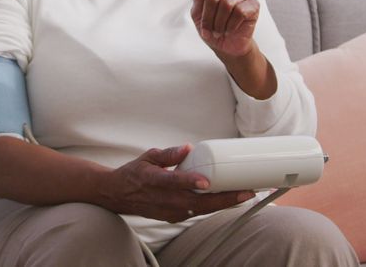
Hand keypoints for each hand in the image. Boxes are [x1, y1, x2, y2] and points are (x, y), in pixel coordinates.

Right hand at [98, 144, 255, 222]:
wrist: (120, 195)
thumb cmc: (137, 173)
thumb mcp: (149, 157)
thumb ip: (169, 153)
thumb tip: (188, 147)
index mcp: (153, 180)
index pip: (173, 182)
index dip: (189, 182)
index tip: (206, 182)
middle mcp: (163, 199)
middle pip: (196, 202)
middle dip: (223, 198)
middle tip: (246, 191)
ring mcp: (169, 211)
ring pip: (201, 210)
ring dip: (224, 204)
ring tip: (245, 194)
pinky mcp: (175, 217)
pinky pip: (198, 213)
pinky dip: (215, 207)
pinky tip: (230, 199)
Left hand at [190, 0, 261, 56]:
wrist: (226, 46)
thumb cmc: (212, 29)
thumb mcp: (198, 15)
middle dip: (208, 16)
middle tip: (208, 30)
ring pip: (227, 4)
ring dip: (219, 23)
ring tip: (219, 31)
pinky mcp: (253, 4)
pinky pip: (240, 11)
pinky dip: (231, 25)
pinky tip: (231, 29)